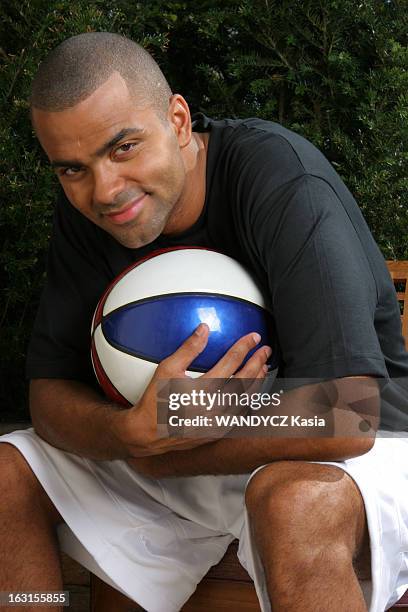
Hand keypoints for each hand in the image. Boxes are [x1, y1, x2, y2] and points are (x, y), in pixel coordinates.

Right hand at [115, 323, 271, 458]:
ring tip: (263, 367)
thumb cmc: (156, 399)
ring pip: (246, 399)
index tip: (254, 338)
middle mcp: (213, 408)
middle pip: (244, 381)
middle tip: (265, 350)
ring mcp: (218, 423)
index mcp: (202, 390)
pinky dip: (249, 401)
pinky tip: (251, 391)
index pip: (231, 363)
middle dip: (257, 362)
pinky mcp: (218, 432)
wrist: (149, 432)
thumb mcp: (167, 368)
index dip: (244, 348)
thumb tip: (204, 328)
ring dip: (257, 381)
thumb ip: (189, 348)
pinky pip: (240, 415)